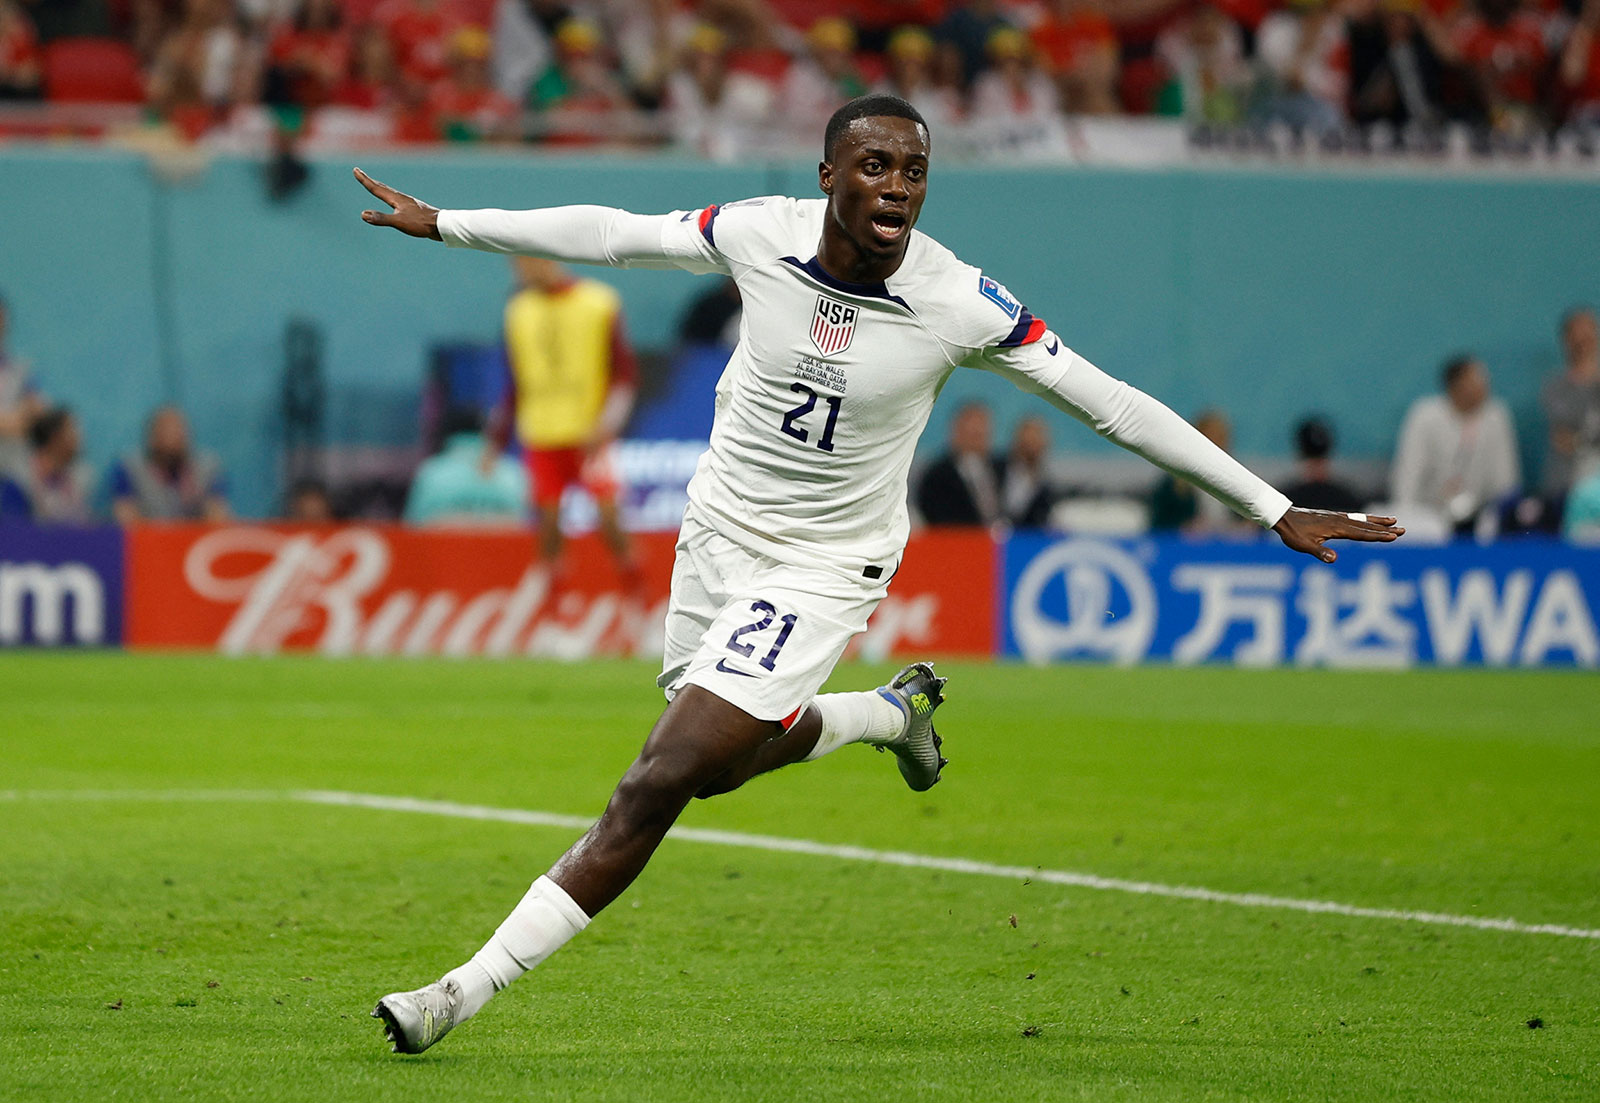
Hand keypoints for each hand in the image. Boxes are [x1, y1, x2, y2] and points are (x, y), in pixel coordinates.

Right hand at [354, 167, 440, 239]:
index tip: (355, 170)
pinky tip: (395, 202)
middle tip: (359, 172)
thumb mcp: (399, 222)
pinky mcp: (413, 209)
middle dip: (369, 180)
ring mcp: (408, 203)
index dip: (365, 180)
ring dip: (379, 187)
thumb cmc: (421, 224)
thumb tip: (363, 214)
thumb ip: (382, 218)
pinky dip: (390, 197)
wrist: (441, 225)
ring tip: (374, 185)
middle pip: (382, 187)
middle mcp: (401, 198)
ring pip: (390, 193)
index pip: (376, 188)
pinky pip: (397, 200)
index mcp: (396, 199)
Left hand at [1272, 507, 1403, 562]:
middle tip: (1403, 529)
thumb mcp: (1303, 546)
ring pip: (1362, 520)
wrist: (1283, 516)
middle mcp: (1340, 520)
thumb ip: (1319, 552)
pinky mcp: (1333, 517)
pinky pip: (1354, 518)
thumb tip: (1334, 560)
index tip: (1393, 537)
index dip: (1378, 536)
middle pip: (1366, 526)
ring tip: (1393, 520)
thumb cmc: (1293, 533)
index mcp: (1336, 528)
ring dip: (1378, 522)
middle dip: (1384, 529)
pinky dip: (1365, 519)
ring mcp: (1337, 517)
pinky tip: (1369, 521)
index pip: (1361, 534)